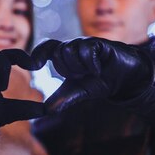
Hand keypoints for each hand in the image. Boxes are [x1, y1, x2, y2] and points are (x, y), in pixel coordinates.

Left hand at [31, 37, 151, 112]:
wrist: (123, 80)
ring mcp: (86, 43)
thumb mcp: (78, 93)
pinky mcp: (99, 43)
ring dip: (80, 68)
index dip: (37, 54)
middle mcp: (73, 46)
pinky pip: (86, 50)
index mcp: (64, 55)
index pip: (45, 48)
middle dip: (68, 70)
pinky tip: (98, 71)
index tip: (30, 65)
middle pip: (58, 53)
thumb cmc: (98, 82)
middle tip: (82, 76)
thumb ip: (62, 99)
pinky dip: (90, 65)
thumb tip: (46, 111)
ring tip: (92, 72)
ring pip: (69, 50)